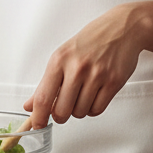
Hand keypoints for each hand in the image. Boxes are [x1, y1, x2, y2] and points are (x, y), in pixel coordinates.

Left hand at [23, 3, 144, 127]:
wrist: (122, 27)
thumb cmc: (91, 40)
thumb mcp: (63, 55)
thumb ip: (46, 82)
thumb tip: (30, 105)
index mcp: (59, 60)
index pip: (43, 97)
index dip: (38, 117)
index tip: (37, 125)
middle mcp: (77, 68)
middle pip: (61, 111)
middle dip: (61, 115)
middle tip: (64, 106)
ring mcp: (97, 76)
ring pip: (80, 113)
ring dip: (79, 110)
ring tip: (83, 93)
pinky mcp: (114, 82)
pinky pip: (97, 110)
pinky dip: (93, 108)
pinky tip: (94, 95)